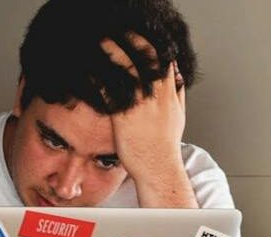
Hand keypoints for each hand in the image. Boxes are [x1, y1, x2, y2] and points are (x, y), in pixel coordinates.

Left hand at [101, 35, 196, 207]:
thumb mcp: (178, 115)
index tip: (138, 37)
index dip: (150, 45)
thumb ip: (177, 93)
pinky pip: (110, 92)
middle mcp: (156, 97)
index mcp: (169, 95)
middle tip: (118, 34)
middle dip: (132, 42)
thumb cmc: (165, 145)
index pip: (163, 60)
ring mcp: (140, 106)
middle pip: (146, 59)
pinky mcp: (124, 117)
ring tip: (102, 44)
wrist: (158, 167)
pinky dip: (100, 79)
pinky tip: (92, 72)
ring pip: (127, 70)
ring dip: (113, 54)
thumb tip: (177, 75)